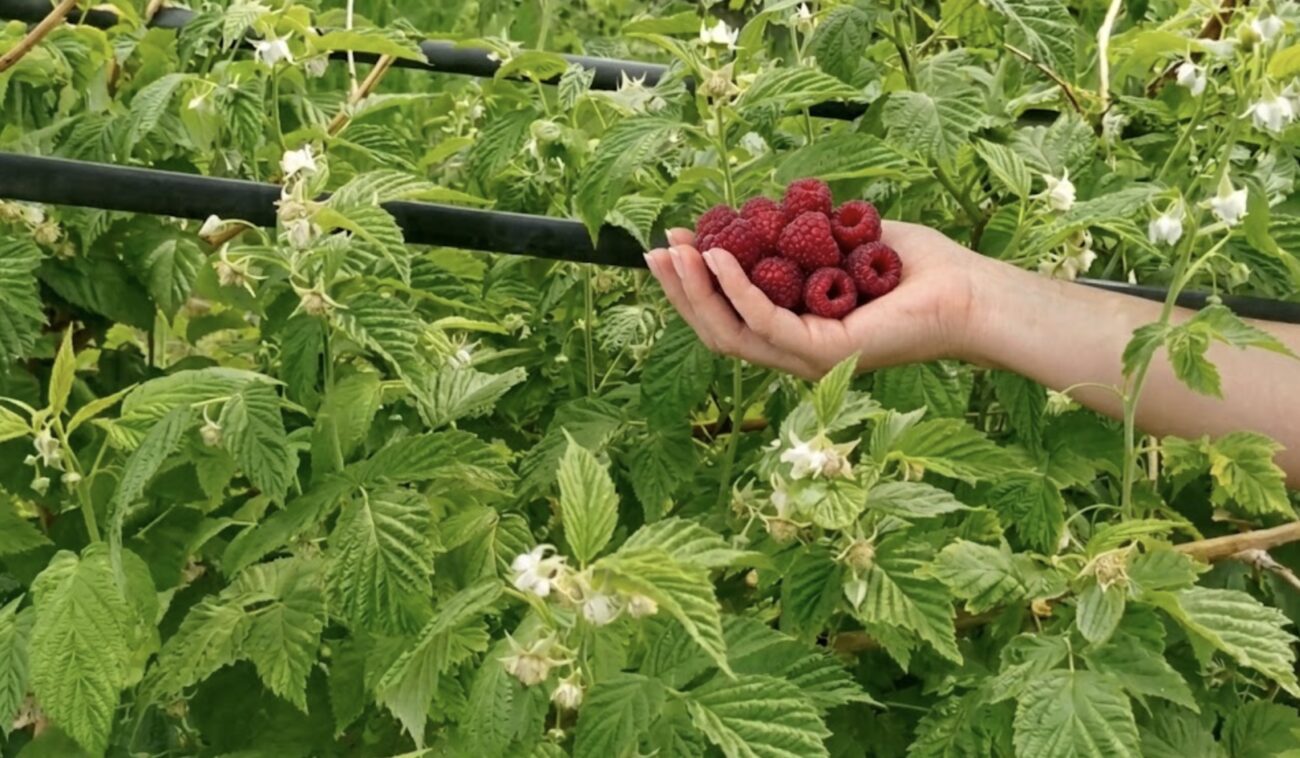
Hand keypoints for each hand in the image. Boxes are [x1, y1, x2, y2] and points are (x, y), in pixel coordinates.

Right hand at [644, 221, 985, 378]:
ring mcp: (807, 357)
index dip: (694, 283)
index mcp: (795, 331)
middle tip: (656, 250)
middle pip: (718, 329)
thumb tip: (758, 213)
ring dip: (696, 292)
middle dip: (680, 289)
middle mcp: (794, 352)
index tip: (674, 242)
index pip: (728, 315)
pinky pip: (765, 322)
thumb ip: (800, 236)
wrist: (967, 290)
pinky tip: (719, 257)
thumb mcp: (841, 241)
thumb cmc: (915, 268)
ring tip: (676, 252)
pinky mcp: (824, 352)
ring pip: (731, 332)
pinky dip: (736, 291)